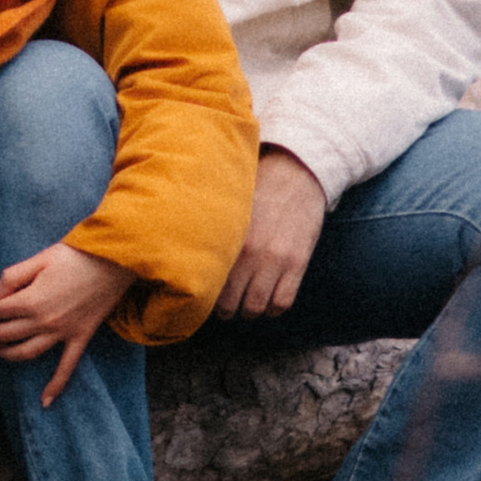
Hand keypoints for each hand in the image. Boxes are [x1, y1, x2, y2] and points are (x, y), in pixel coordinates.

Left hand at [0, 241, 130, 403]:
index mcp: (32, 300)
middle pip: (5, 334)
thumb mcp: (40, 258)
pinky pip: (66, 367)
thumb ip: (13, 276)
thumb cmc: (76, 256)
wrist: (115, 261)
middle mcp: (45, 322)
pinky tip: (45, 402)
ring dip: (7, 353)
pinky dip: (56, 385)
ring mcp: (62, 333)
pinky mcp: (80, 338)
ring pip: (26, 353)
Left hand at [215, 152, 327, 318]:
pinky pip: (282, 302)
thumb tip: (183, 248)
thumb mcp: (228, 205)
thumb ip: (211, 229)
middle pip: (228, 304)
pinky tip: (269, 298)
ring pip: (255, 308)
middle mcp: (249, 253)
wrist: (296, 170)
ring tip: (246, 302)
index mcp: (227, 238)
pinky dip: (274, 307)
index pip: (207, 283)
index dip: (202, 294)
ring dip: (249, 310)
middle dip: (225, 309)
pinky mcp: (297, 263)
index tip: (203, 294)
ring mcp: (275, 260)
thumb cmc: (256, 186)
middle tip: (225, 304)